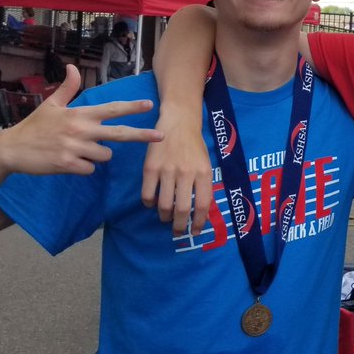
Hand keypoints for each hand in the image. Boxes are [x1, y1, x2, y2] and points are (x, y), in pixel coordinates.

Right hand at [0, 65, 161, 175]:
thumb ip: (67, 87)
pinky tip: (69, 161)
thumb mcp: (51, 104)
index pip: (111, 109)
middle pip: (119, 133)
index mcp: (79, 114)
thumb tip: (71, 67)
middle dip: (142, 134)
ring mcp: (75, 148)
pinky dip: (84, 167)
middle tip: (162, 135)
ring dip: (98, 155)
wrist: (11, 149)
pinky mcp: (68, 165)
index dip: (132, 107)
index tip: (150, 104)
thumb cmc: (35, 126)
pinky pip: (90, 169)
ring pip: (105, 155)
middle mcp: (80, 130)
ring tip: (78, 149)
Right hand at [141, 105, 212, 236]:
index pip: (203, 204)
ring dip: (164, 216)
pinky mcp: (150, 168)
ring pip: (163, 205)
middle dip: (180, 225)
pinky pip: (147, 194)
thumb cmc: (194, 145)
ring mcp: (167, 170)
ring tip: (166, 217)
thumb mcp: (206, 163)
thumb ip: (202, 185)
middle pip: (182, 209)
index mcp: (203, 173)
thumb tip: (199, 211)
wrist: (178, 122)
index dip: (199, 222)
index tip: (195, 231)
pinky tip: (153, 203)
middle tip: (178, 231)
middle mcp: (186, 173)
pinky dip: (149, 203)